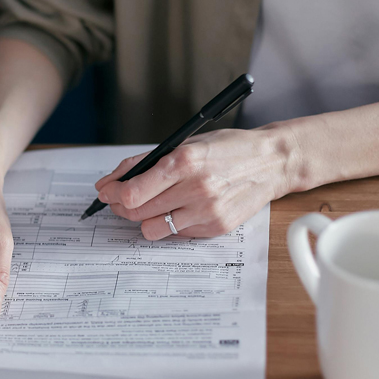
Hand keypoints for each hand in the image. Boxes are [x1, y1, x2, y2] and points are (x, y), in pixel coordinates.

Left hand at [95, 127, 296, 239]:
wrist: (271, 162)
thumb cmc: (226, 149)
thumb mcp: (185, 143)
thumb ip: (145, 162)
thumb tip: (110, 181)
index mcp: (184, 161)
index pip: (132, 192)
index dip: (112, 194)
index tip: (106, 192)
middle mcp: (196, 188)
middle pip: (137, 213)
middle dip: (121, 207)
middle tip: (120, 200)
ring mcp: (207, 212)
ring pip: (152, 229)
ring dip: (144, 219)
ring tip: (150, 206)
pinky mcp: (216, 228)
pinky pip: (176, 235)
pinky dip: (170, 223)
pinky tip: (178, 209)